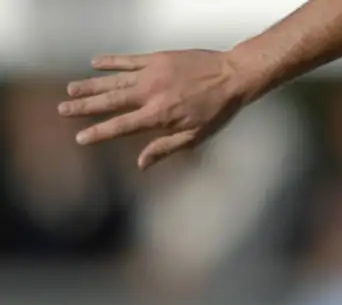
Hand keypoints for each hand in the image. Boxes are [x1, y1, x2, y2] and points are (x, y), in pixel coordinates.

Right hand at [59, 50, 254, 169]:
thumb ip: (165, 147)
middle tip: (63, 110)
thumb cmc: (218, 111)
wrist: (233, 76)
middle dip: (84, 107)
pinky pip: (127, 60)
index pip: (121, 126)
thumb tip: (142, 164)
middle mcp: (150, 95)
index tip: (80, 138)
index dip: (99, 133)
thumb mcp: (196, 136)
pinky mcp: (156, 58)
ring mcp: (151, 74)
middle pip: (109, 102)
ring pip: (113, 81)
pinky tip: (95, 63)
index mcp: (159, 116)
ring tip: (71, 90)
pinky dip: (110, 61)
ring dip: (90, 85)